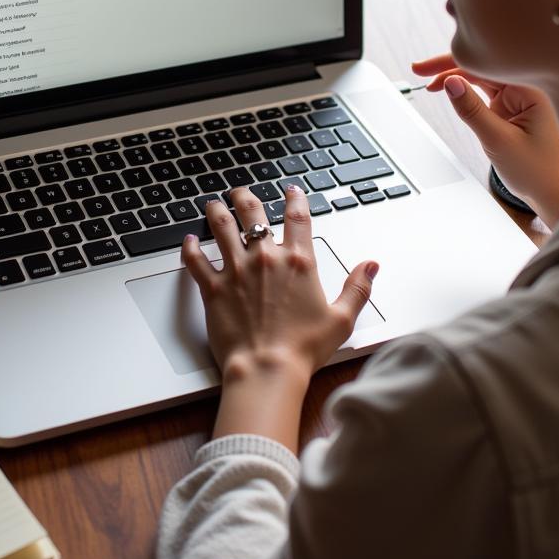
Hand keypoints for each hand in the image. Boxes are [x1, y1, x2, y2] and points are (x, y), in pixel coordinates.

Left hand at [181, 186, 378, 384]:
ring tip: (213, 204)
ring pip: (221, 227)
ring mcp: (236, 270)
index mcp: (298, 262)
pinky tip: (188, 240)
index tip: (291, 190)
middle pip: (252, 213)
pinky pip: (196, 261)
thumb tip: (370, 266)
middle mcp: (266, 258)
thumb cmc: (303, 348)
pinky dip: (190, 248)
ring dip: (216, 211)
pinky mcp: (213, 288)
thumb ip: (358, 288)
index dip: (295, 198)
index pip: (297, 217)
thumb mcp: (341, 319)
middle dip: (245, 197)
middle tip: (240, 192)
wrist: (267, 369)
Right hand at [412, 53, 558, 228]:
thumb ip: (471, 110)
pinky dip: (469, 92)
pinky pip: (488, 92)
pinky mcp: (515, 109)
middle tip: (418, 71)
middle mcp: (528, 88)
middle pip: (482, 67)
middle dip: (450, 67)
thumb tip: (449, 82)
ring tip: (430, 83)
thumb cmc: (539, 172)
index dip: (451, 64)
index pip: (485, 66)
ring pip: (483, 79)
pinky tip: (452, 91)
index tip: (423, 70)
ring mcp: (521, 98)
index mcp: (532, 89)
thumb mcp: (498, 140)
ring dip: (457, 79)